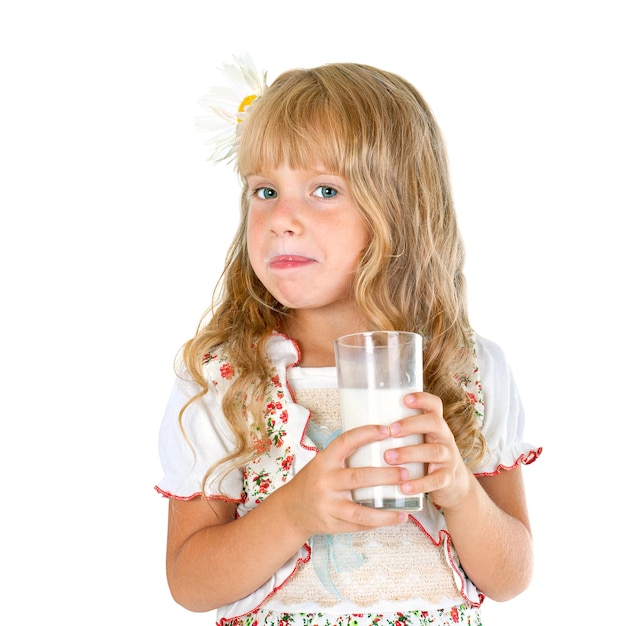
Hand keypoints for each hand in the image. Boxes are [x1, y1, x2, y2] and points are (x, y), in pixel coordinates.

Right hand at [280, 424, 408, 537]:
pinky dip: (377, 523)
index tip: (387, 430)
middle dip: (385, 476)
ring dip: (385, 512)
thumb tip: (381, 444)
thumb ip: (345, 457)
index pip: (346, 442)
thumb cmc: (314, 481)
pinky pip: (358, 525)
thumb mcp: (323, 463)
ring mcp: (328, 505)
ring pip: (360, 511)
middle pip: (359, 477)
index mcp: (324, 461)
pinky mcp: (331, 524)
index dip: (366, 433)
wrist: (291, 510)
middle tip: (405, 473)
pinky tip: (394, 519)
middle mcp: (325, 482)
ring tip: (405, 509)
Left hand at [383, 391, 472, 510]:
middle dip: (411, 425)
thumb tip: (357, 420)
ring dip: (409, 453)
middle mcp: (444, 436)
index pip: (434, 404)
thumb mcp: (418, 439)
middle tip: (391, 430)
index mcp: (435, 424)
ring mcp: (448, 457)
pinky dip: (419, 484)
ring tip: (388, 457)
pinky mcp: (447, 478)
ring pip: (433, 451)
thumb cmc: (424, 456)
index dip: (422, 399)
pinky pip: (435, 480)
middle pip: (434, 423)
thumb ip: (399, 431)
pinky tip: (403, 486)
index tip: (405, 399)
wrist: (452, 485)